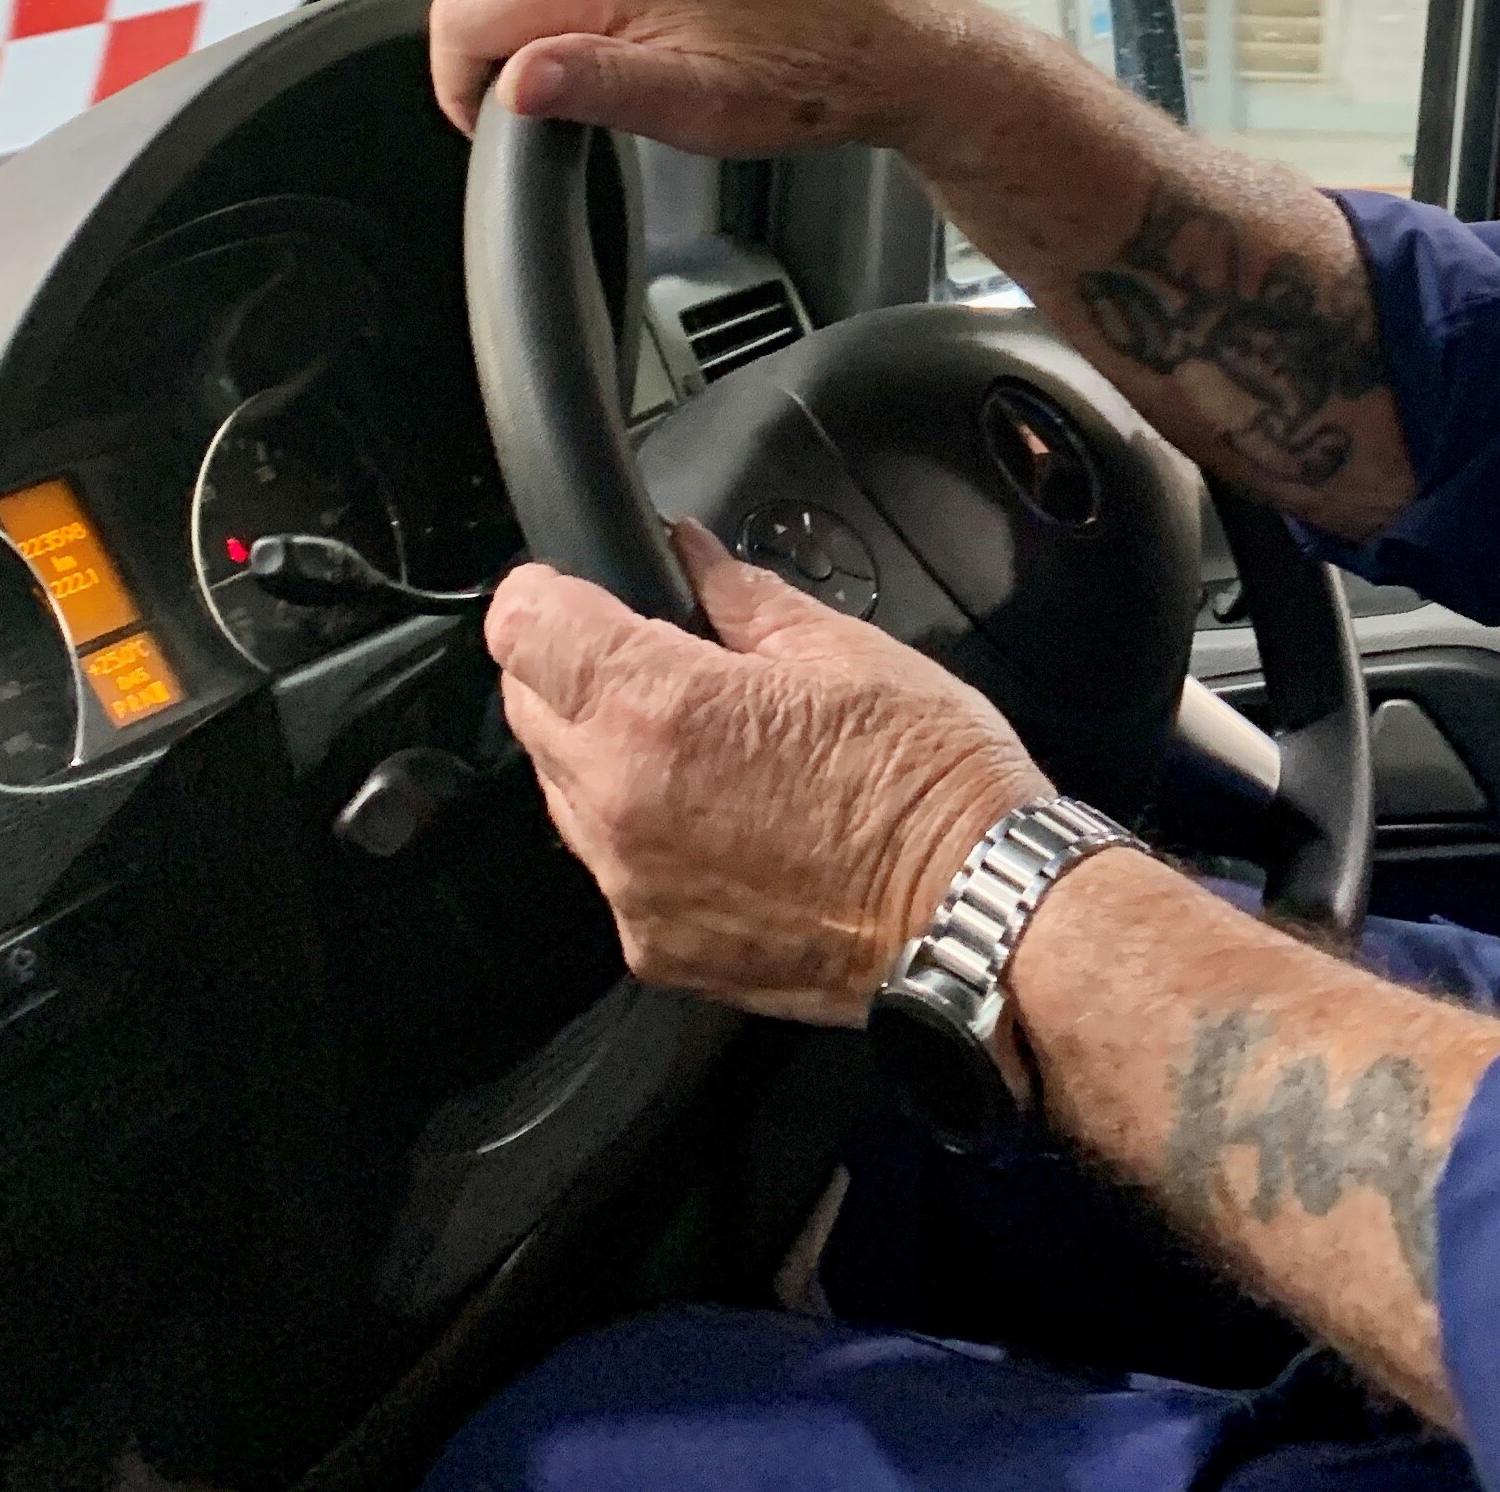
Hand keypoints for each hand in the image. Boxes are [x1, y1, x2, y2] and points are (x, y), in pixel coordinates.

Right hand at [429, 0, 962, 158]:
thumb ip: (591, 88)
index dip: (460, 80)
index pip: (465, 9)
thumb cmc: (803, 78)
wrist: (883, 42)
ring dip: (517, 5)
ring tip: (566, 64)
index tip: (489, 122)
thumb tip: (514, 81)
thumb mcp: (692, 107)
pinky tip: (599, 16)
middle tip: (526, 103)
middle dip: (482, 42)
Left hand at [485, 518, 1043, 1023]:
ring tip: (704, 745)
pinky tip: (721, 818)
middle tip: (657, 658)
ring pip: (562, 791)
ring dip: (602, 753)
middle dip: (572, 668)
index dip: (546, 592)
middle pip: (528, 707)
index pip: (525, 626)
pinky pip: (610, 867)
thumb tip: (692, 555)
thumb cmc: (929, 782)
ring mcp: (631, 883)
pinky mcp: (653, 944)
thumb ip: (743, 597)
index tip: (575, 588)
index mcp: (662, 709)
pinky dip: (642, 834)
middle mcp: (621, 802)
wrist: (975, 909)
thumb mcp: (846, 650)